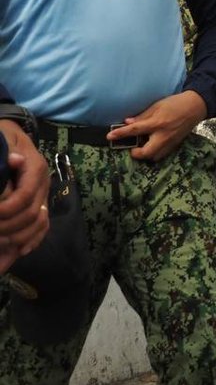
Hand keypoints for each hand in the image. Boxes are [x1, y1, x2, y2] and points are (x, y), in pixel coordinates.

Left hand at [0, 120, 50, 269]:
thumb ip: (5, 153)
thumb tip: (14, 161)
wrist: (10, 134)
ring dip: (20, 237)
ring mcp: (43, 193)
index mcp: (35, 168)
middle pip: (33, 214)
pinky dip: (33, 239)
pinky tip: (20, 251)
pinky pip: (43, 224)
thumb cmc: (2, 136)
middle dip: (8, 227)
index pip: (24, 197)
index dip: (6, 210)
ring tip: (2, 246)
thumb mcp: (1, 139)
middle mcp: (42, 183)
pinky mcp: (40, 201)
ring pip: (40, 222)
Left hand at [108, 90, 206, 161]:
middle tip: (132, 148)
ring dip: (146, 154)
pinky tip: (153, 145)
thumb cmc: (175, 103)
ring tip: (143, 146)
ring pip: (155, 156)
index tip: (109, 136)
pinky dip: (155, 152)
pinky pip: (163, 154)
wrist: (196, 106)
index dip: (121, 133)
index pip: (135, 130)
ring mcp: (171, 142)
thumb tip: (127, 122)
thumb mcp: (157, 105)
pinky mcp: (176, 144)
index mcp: (157, 123)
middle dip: (136, 153)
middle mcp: (163, 135)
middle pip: (146, 152)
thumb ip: (142, 116)